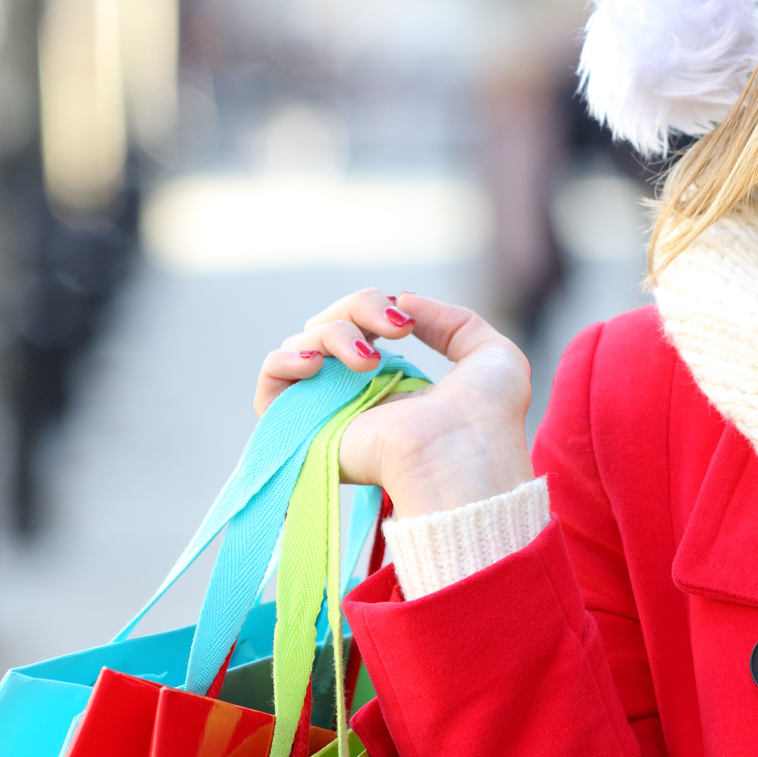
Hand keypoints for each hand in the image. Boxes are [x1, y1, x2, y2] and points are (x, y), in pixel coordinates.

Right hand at [254, 290, 533, 517]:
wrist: (464, 456)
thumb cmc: (487, 417)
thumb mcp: (489, 352)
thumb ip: (452, 321)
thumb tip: (402, 300)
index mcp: (394, 380)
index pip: (359, 325)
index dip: (376, 308)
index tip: (407, 321)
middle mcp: (354, 394)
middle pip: (328, 323)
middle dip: (359, 307)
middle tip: (396, 329)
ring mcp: (327, 410)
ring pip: (301, 345)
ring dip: (332, 332)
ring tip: (368, 361)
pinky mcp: (303, 431)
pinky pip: (268, 387)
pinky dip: (283, 361)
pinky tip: (315, 363)